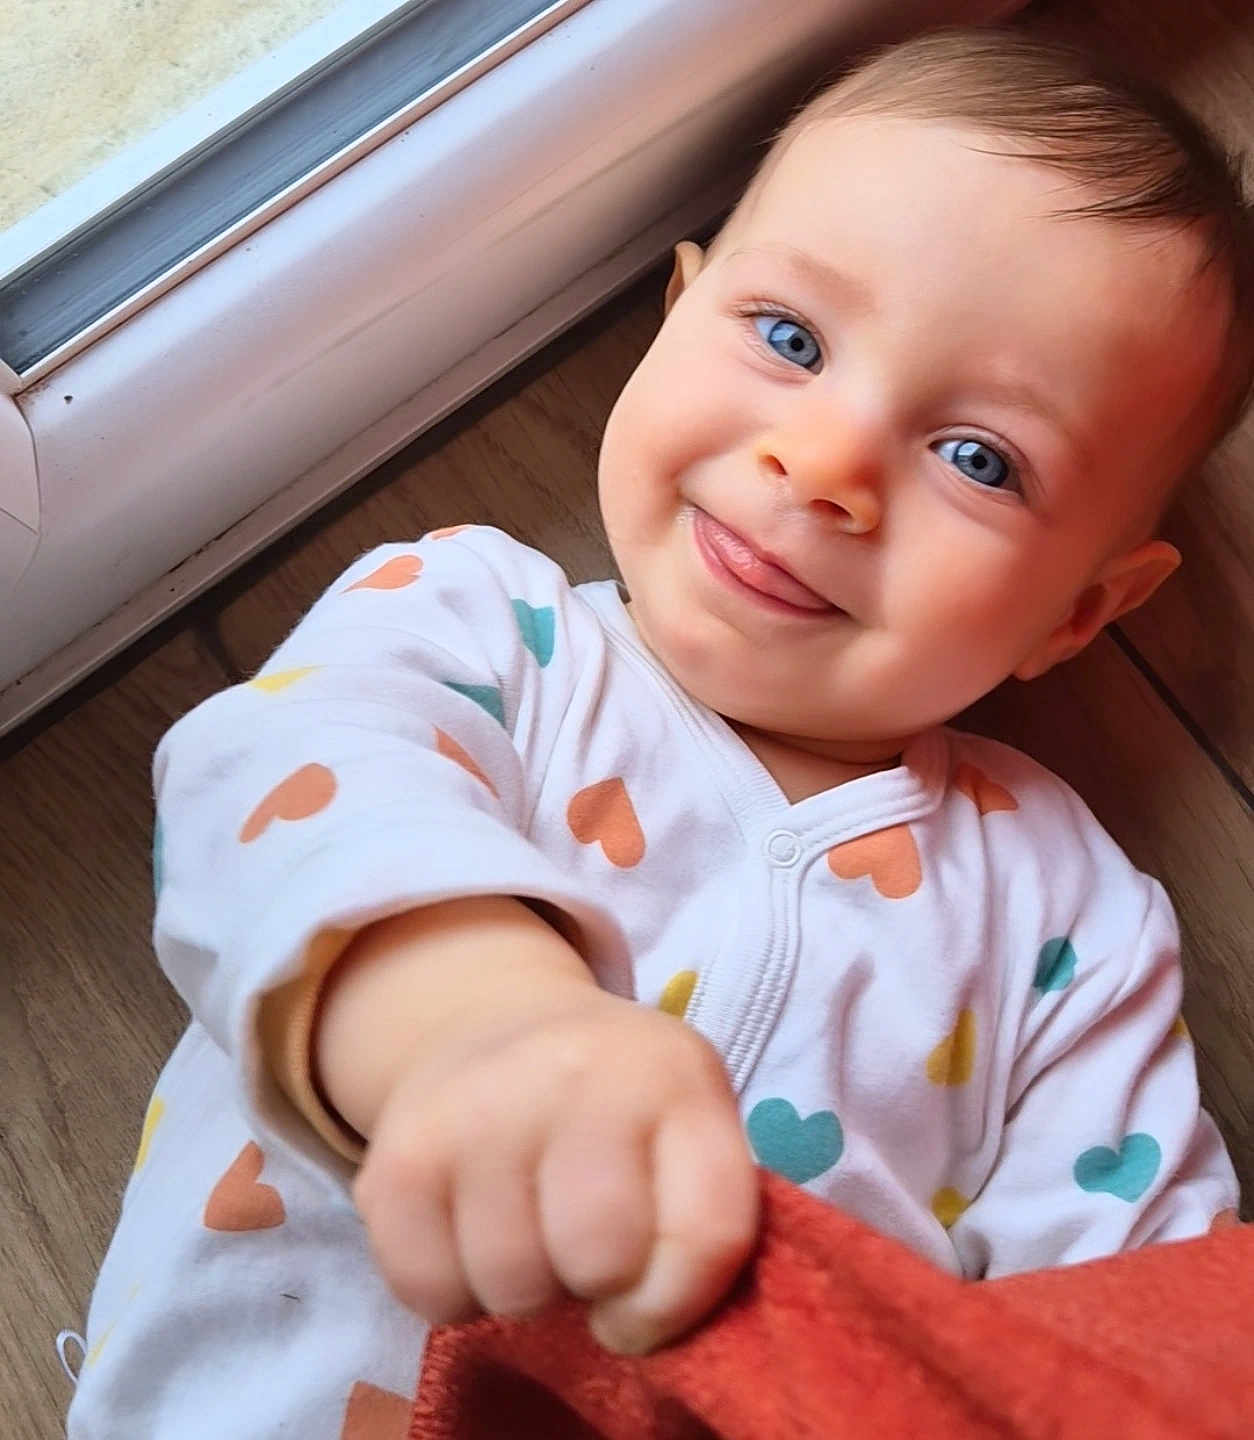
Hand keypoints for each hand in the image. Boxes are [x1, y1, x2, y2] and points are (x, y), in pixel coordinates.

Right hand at [351, 985, 758, 1353]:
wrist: (492, 1021)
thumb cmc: (615, 1104)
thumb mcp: (687, 1124)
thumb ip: (701, 1215)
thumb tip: (654, 1325)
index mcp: (674, 1074)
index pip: (707, 1235)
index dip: (678, 1303)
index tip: (645, 1301)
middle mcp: (577, 1073)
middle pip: (601, 1260)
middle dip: (597, 1286)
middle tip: (583, 1253)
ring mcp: (479, 1106)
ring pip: (514, 1286)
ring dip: (525, 1291)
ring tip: (531, 1234)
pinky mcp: (398, 1152)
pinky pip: (428, 1290)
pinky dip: (452, 1292)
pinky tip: (470, 1236)